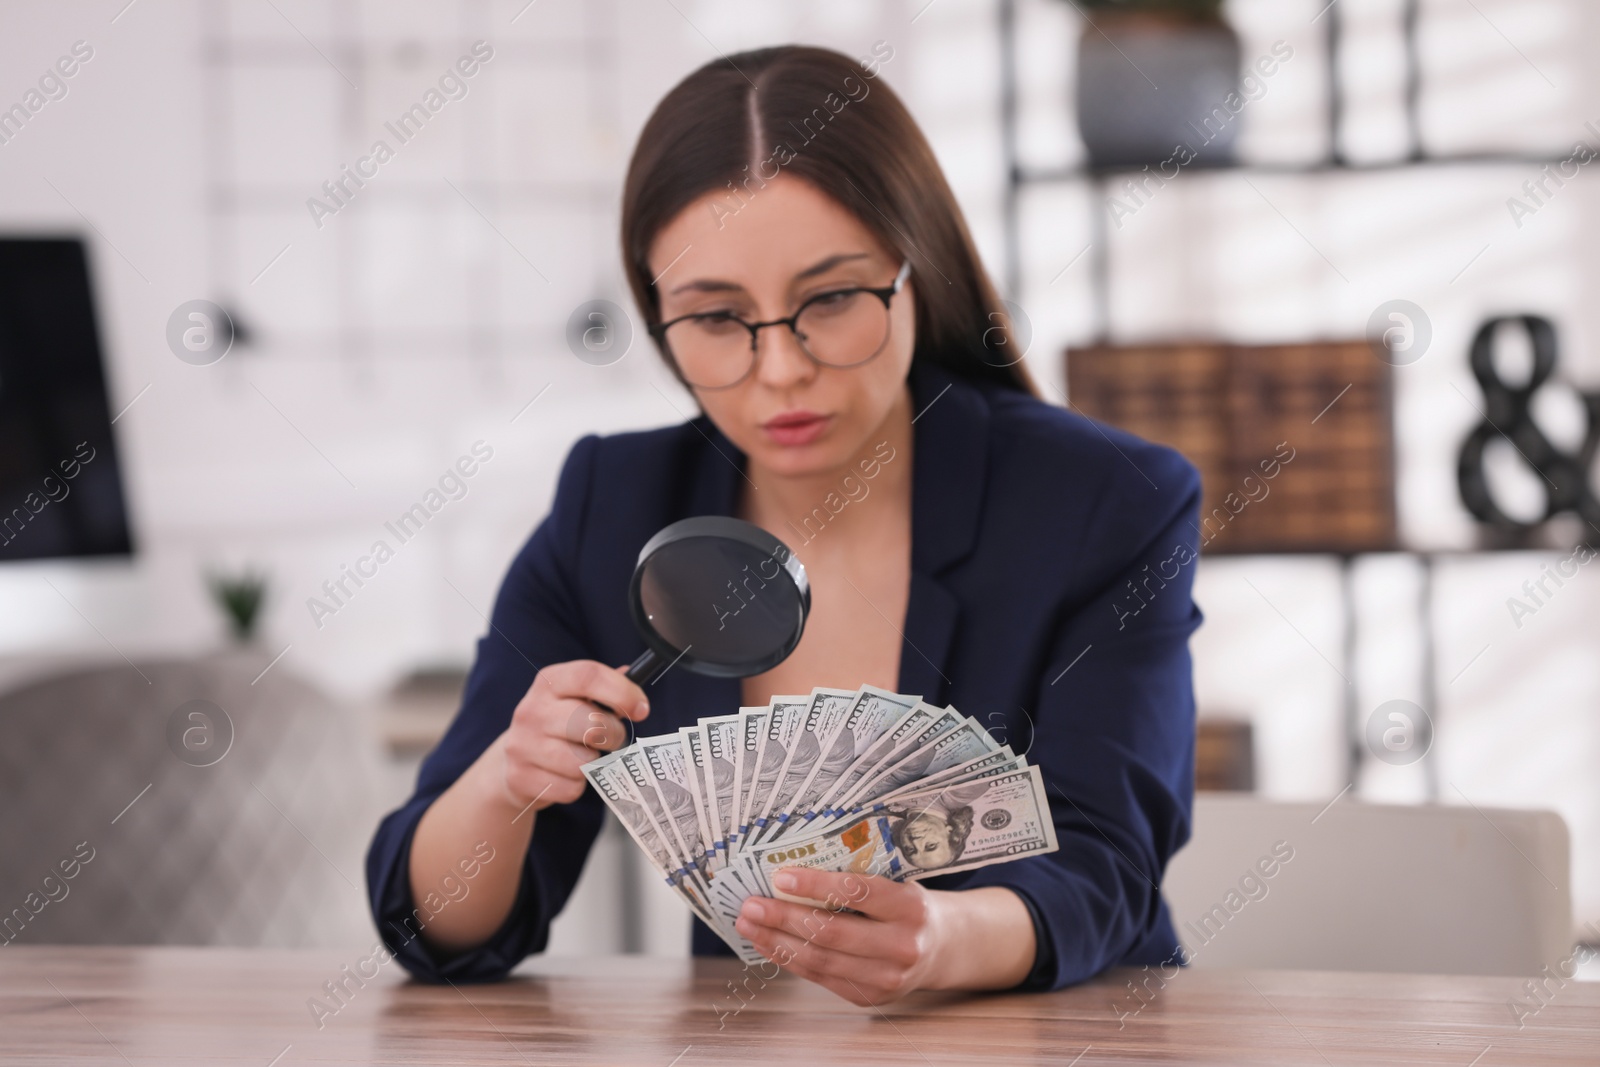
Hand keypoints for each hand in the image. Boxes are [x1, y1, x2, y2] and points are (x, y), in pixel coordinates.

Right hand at [492, 659, 648, 813]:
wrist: (511, 761)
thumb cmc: (556, 725)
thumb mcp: (573, 697)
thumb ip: (603, 687)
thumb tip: (633, 677)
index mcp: (549, 683)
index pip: (588, 676)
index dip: (622, 692)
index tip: (641, 709)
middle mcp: (532, 710)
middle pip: (593, 725)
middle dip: (614, 735)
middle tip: (613, 738)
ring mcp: (523, 745)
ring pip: (583, 762)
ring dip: (594, 763)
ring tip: (585, 756)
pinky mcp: (521, 778)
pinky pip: (570, 788)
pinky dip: (577, 786)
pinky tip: (566, 775)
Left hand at [734, 868, 947, 1005]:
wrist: (942, 947)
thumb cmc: (908, 907)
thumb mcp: (896, 883)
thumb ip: (856, 880)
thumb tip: (792, 874)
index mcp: (909, 907)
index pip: (857, 893)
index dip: (816, 885)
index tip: (780, 876)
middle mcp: (902, 945)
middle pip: (831, 932)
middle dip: (783, 917)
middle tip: (751, 903)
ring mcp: (887, 977)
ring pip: (820, 960)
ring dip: (777, 941)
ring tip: (749, 924)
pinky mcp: (870, 997)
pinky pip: (820, 977)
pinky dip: (789, 960)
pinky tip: (769, 944)